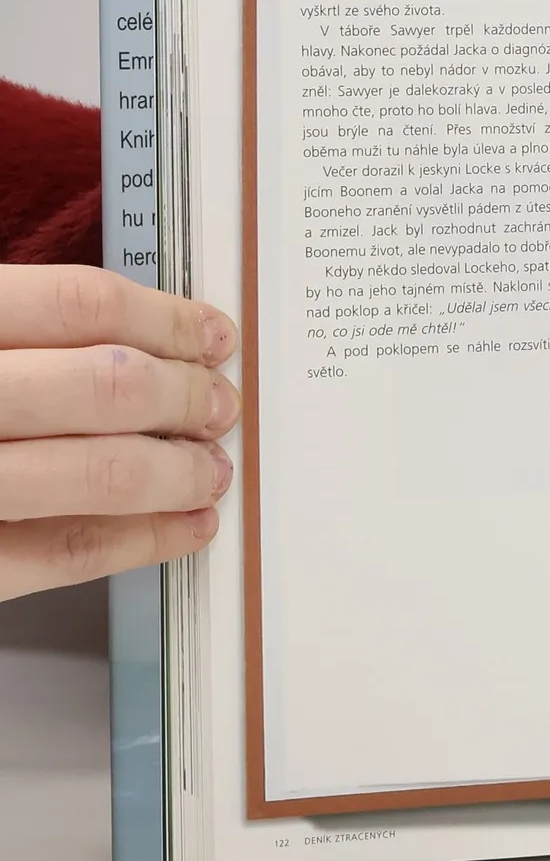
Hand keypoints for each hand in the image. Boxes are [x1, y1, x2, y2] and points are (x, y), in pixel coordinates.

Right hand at [0, 266, 238, 600]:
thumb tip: (132, 334)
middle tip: (218, 405)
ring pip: (95, 475)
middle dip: (184, 398)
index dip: (167, 321)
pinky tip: (183, 528)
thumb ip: (12, 325)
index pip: (80, 306)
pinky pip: (60, 553)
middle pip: (105, 389)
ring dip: (176, 473)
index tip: (212, 335)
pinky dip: (140, 541)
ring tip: (210, 468)